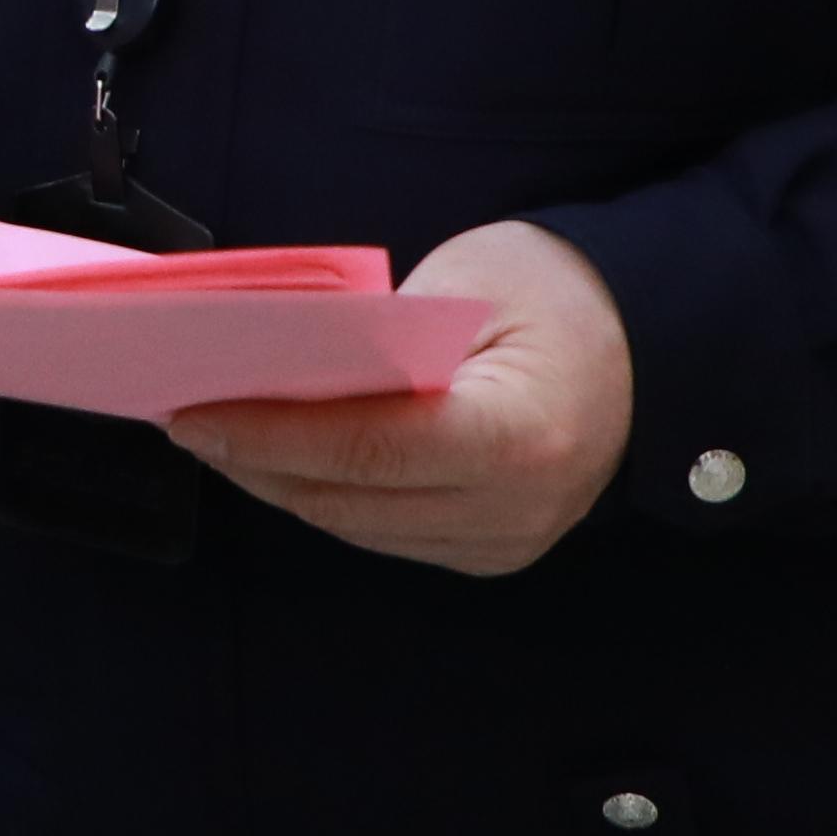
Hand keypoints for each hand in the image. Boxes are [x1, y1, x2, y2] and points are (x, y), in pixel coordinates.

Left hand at [158, 221, 634, 576]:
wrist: (652, 346)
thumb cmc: (560, 295)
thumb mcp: (469, 282)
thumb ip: (377, 336)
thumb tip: (269, 367)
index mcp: (518, 434)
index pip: (368, 448)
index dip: (270, 435)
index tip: (192, 412)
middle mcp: (516, 509)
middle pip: (351, 500)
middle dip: (256, 460)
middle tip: (184, 418)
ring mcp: (507, 543)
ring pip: (357, 527)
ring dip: (280, 484)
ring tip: (214, 437)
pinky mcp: (491, 553)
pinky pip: (384, 533)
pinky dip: (326, 496)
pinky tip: (277, 458)